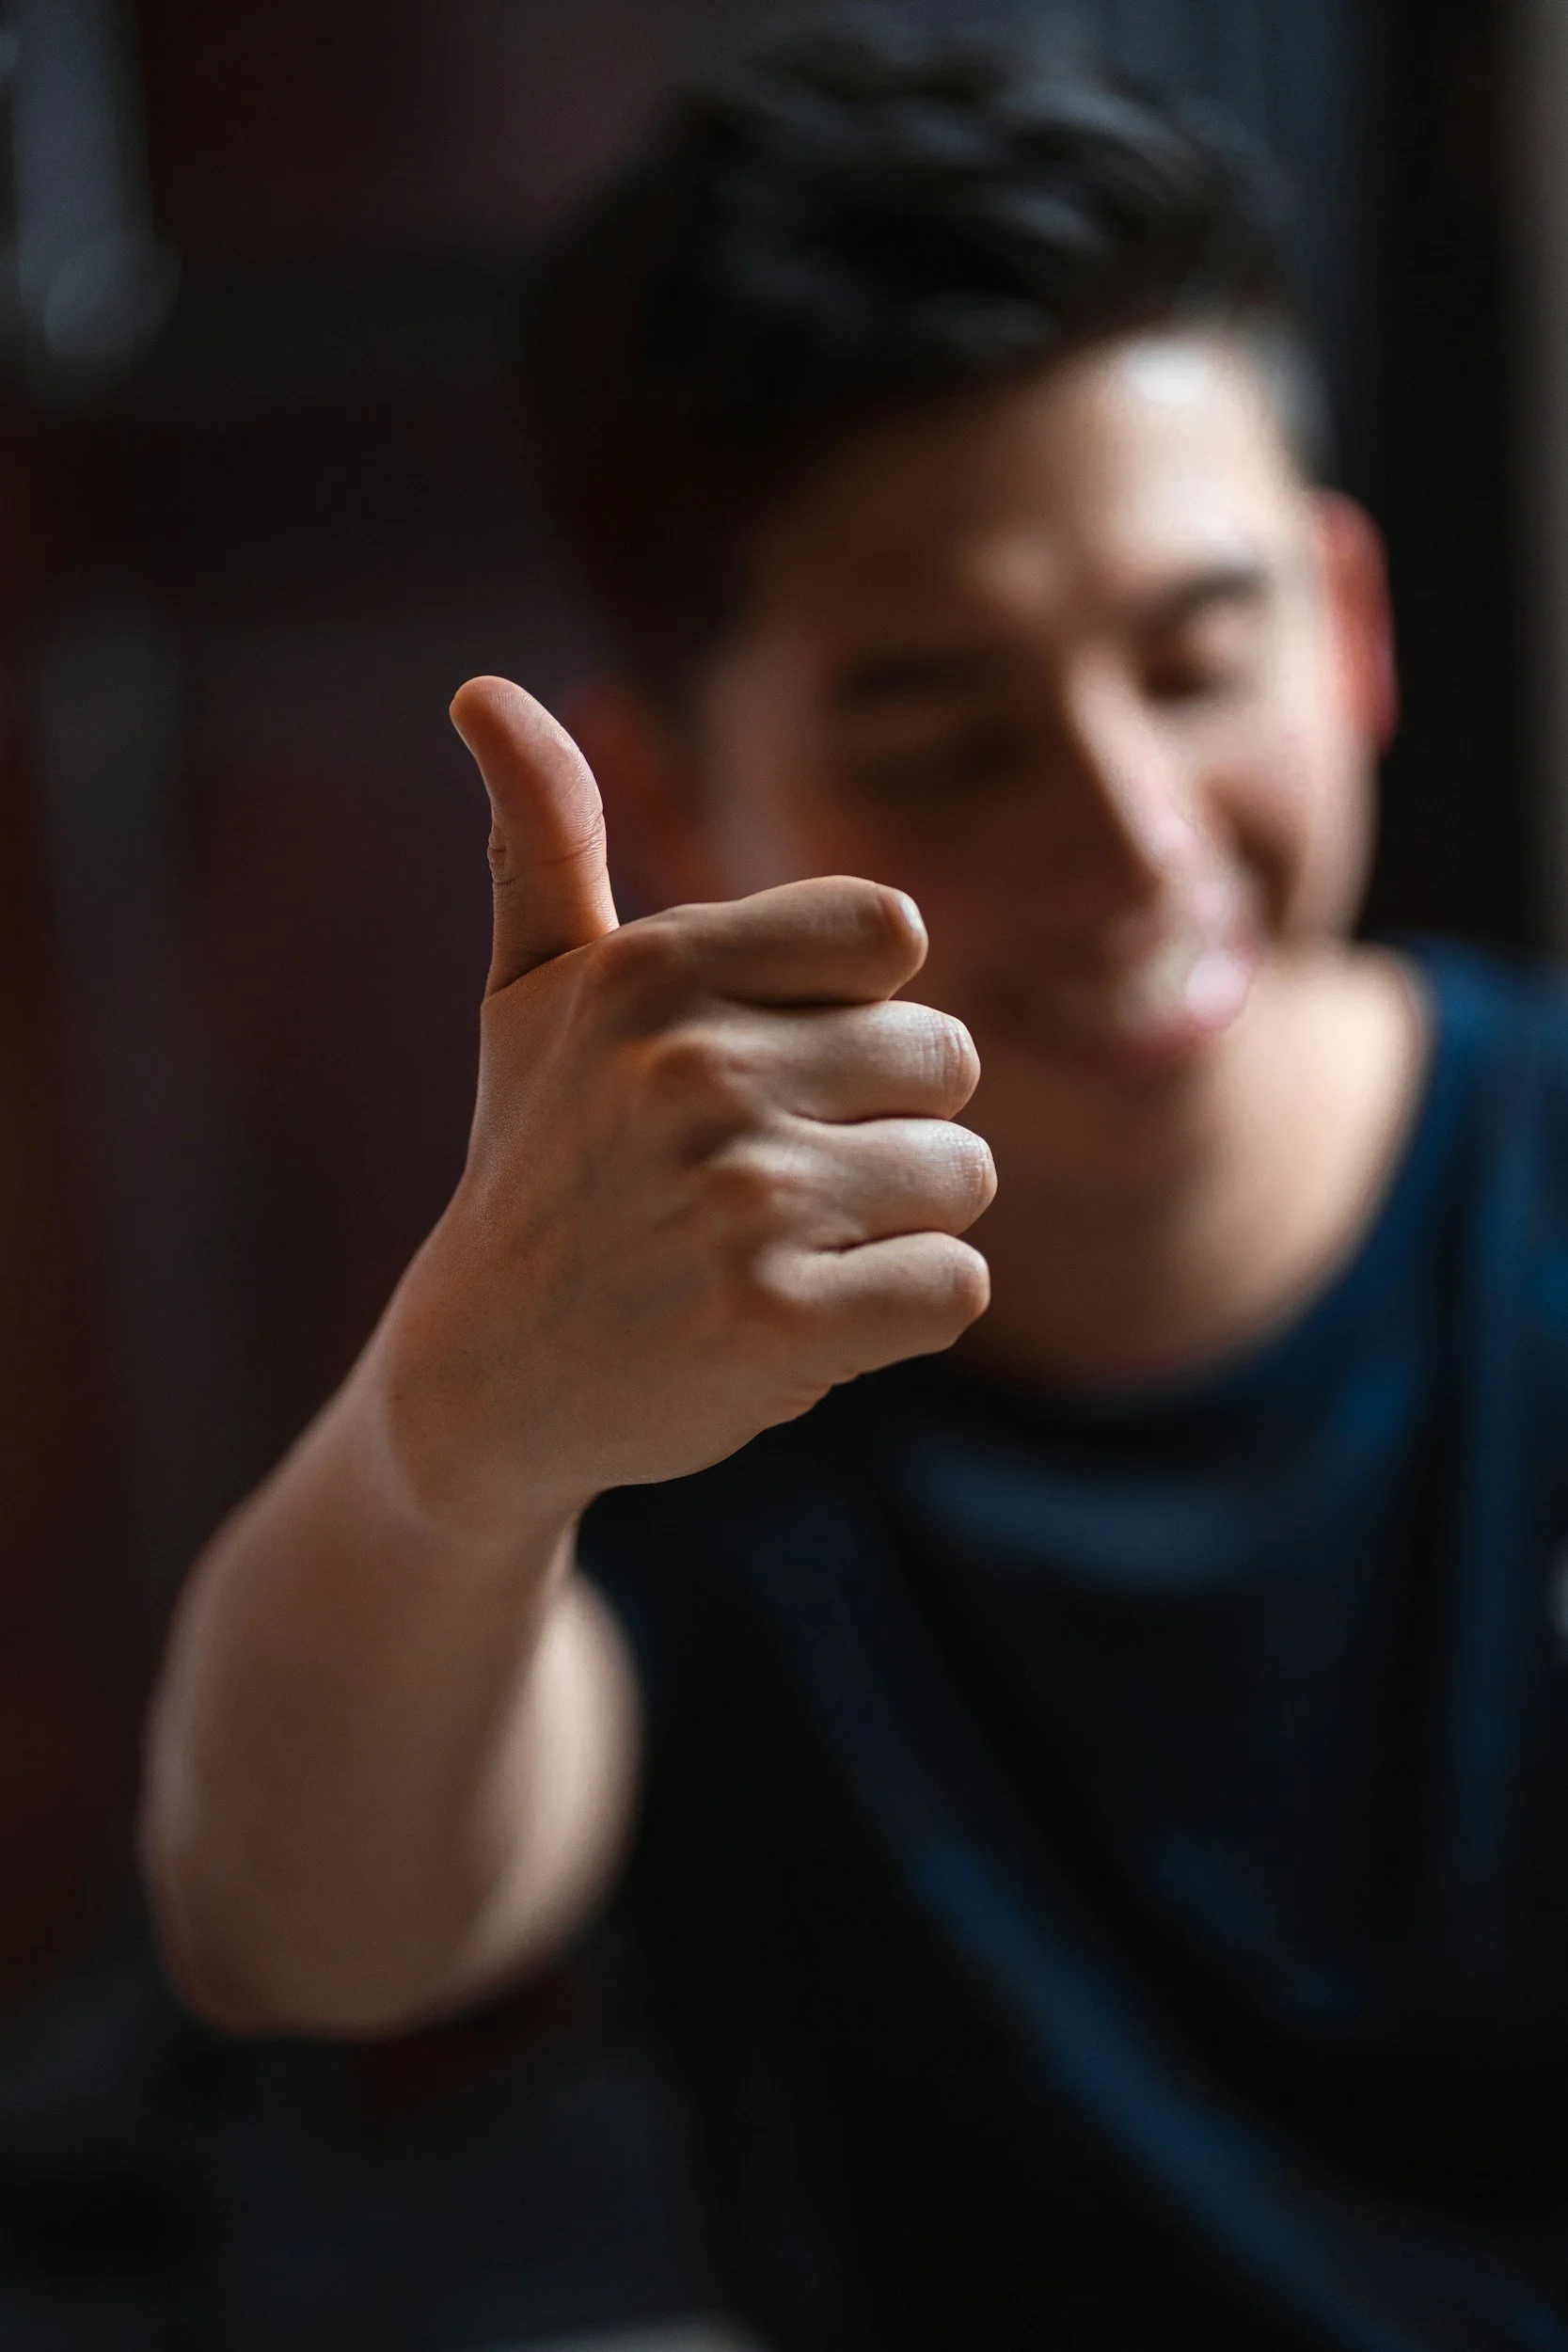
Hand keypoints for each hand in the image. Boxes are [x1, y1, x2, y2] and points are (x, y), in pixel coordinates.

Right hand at [377, 677, 993, 1532]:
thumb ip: (544, 837)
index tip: (773, 1066)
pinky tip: (809, 1318)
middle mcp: (696, 1066)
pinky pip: (956, 1286)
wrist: (487, 1379)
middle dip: (885, 1126)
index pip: (893, 936)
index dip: (859, 1011)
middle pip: (947, 1059)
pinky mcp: (778, 1324)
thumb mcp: (528, 994)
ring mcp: (739, 1197)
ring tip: (780, 1251)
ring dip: (897, 1226)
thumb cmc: (540, 1164)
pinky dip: (907, 1312)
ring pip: (963, 1176)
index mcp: (656, 968)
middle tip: (770, 1181)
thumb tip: (484, 685)